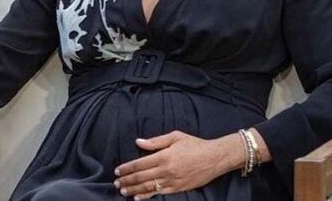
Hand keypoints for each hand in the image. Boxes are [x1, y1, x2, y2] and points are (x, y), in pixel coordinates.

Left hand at [113, 131, 242, 199]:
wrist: (215, 158)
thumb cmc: (194, 145)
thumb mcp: (174, 137)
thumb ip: (155, 141)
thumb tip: (138, 142)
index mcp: (163, 156)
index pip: (139, 164)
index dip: (127, 168)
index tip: (117, 171)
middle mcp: (166, 170)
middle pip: (141, 177)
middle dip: (127, 180)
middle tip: (116, 183)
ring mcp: (172, 181)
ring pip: (148, 187)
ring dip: (134, 190)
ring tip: (123, 191)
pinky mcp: (179, 188)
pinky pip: (160, 193)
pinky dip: (148, 196)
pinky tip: (139, 198)